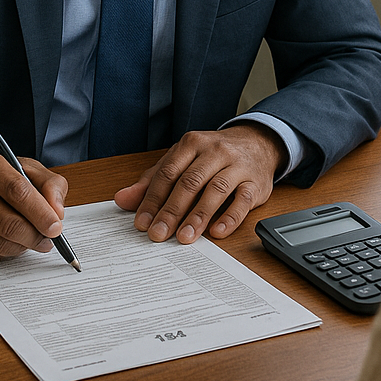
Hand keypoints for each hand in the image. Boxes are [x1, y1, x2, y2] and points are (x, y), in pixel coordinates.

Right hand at [0, 150, 68, 260]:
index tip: (55, 227)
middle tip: (48, 238)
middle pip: (8, 223)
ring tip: (31, 238)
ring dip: (23, 246)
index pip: (16, 190)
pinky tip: (8, 240)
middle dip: (35, 235)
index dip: (40, 212)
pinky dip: (5, 252)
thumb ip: (49, 183)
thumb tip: (58, 212)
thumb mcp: (23, 166)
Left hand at [113, 124, 283, 244]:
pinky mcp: (255, 183)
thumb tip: (123, 199)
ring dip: (198, 216)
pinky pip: (243, 200)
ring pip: (215, 190)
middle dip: (172, 210)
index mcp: (192, 144)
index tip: (142, 222)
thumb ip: (153, 180)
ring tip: (184, 237)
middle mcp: (214, 151)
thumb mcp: (182, 160)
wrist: (257, 143)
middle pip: (190, 182)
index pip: (168, 172)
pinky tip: (217, 232)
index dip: (153, 198)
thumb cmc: (212, 155)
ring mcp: (237, 166)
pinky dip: (230, 217)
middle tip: (158, 234)